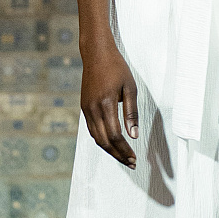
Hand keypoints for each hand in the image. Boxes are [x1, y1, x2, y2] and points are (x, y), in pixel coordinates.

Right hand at [80, 39, 138, 166]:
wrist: (96, 53)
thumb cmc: (116, 68)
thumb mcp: (130, 88)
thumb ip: (131, 112)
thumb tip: (134, 135)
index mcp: (106, 104)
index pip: (115, 135)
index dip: (124, 149)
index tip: (134, 158)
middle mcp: (93, 109)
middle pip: (104, 141)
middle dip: (118, 154)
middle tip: (131, 163)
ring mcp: (86, 109)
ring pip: (96, 137)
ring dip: (109, 150)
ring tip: (123, 157)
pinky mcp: (84, 107)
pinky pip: (92, 129)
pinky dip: (102, 139)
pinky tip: (112, 144)